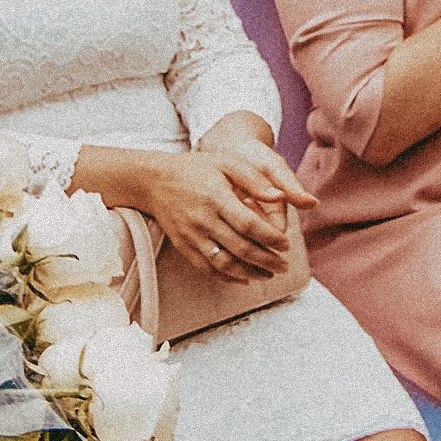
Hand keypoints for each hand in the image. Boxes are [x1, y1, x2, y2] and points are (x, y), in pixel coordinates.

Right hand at [137, 143, 314, 283]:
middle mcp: (203, 220)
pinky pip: (207, 269)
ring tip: (268, 275)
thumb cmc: (196, 169)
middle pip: (240, 248)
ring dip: (250, 274)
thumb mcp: (227, 162)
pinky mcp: (183, 246)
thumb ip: (255, 179)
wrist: (154, 181)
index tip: (286, 244)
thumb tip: (280, 197)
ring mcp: (191, 236)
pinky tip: (243, 279)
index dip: (270, 238)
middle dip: (266, 261)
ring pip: (224, 264)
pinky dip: (227, 278)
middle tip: (284, 266)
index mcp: (216, 197)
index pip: (249, 225)